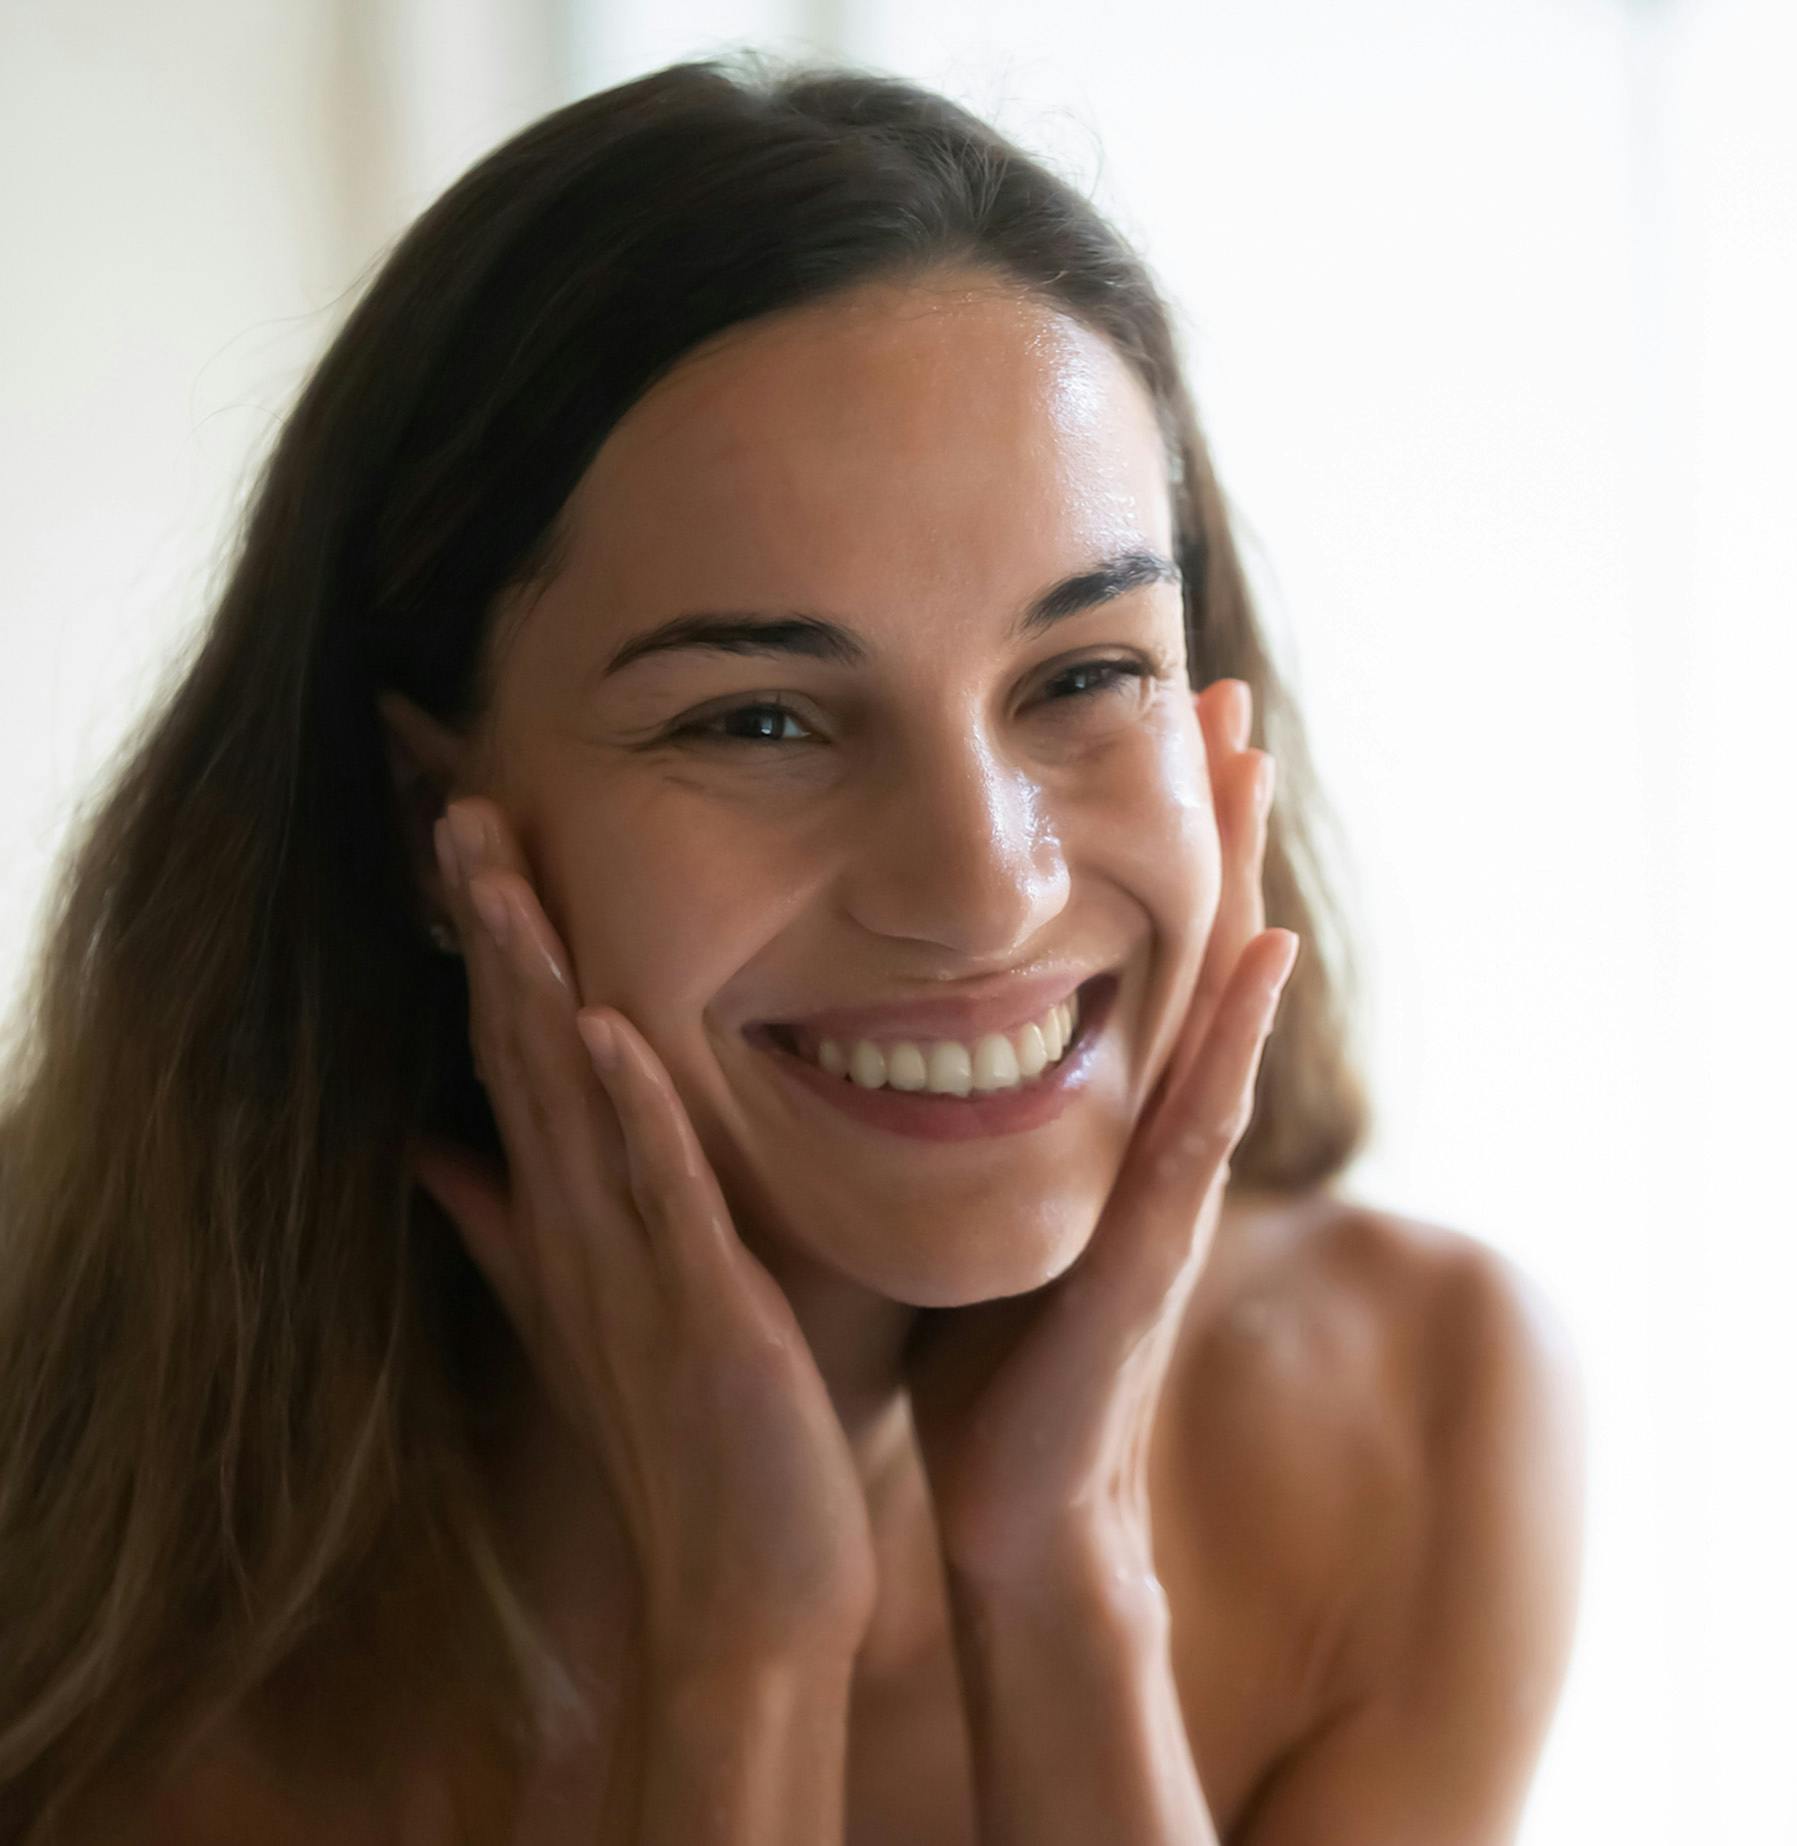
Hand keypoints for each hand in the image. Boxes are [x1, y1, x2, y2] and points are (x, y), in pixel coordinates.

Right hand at [408, 800, 877, 1671]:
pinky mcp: (697, 1311)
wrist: (743, 1585)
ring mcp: (630, 1267)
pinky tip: (612, 1025)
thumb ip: (512, 1227)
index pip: (518, 1060)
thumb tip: (431, 1149)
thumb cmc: (688, 1439)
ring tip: (497, 870)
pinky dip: (633, 1111)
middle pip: (524, 1054)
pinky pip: (659, 1195)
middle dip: (492, 932)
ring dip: (536, 983)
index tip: (472, 844)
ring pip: (570, 1100)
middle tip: (461, 809)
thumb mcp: (590, 1314)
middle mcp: (581, 1229)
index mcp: (571, 1221)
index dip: (492, 951)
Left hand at [902, 677, 1297, 1594]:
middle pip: (1185, 950)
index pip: (1123, 955)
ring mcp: (1159, 1189)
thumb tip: (874, 1033)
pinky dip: (1239, 1043)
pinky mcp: (1148, 1258)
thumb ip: (944, 1125)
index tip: (1137, 721)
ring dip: (1238, 885)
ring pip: (1210, 1009)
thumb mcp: (958, 1212)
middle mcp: (1142, 1134)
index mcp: (1090, 1120)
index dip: (1141, 844)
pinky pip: (1200, 1135)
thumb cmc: (982, 1368)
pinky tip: (1270, 954)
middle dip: (1206, 824)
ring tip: (1254, 767)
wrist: (1007, 1515)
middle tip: (1223, 689)